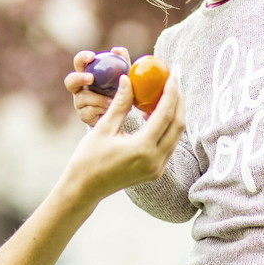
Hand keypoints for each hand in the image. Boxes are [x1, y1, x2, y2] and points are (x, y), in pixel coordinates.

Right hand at [61, 72, 183, 202]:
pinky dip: (167, 127)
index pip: (165, 114)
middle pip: (178, 125)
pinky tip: (156, 114)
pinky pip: (169, 145)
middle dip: (178, 100)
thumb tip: (128, 79)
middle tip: (173, 81)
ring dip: (175, 114)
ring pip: (176, 135)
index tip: (172, 75)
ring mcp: (157, 168)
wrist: (84, 189)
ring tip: (165, 94)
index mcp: (142, 148)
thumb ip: (120, 104)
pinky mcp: (155, 171)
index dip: (170, 92)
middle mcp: (155, 160)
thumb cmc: (88, 159)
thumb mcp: (103, 128)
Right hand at [64, 47, 130, 126]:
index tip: (92, 56)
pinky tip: (109, 110)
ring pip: (82, 97)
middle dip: (79, 78)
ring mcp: (79, 102)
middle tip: (91, 78)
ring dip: (98, 98)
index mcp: (86, 73)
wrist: (122, 112)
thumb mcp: (124, 74)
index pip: (79, 62)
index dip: (82, 58)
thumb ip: (122, 60)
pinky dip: (100, 110)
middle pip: (70, 80)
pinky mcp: (83, 115)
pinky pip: (88, 111)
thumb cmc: (120, 89)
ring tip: (112, 101)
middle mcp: (80, 87)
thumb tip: (117, 50)